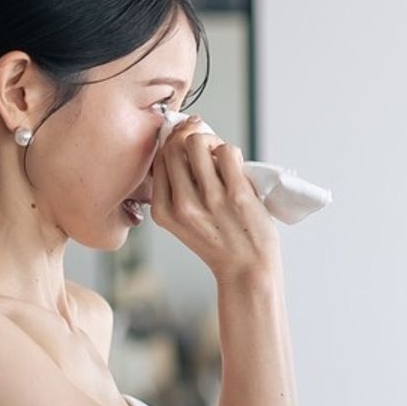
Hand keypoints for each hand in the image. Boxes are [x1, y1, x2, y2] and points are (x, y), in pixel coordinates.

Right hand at [151, 115, 277, 281]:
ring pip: (199, 142)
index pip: (158, 159)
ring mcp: (210, 199)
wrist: (247, 270)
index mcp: (163, 211)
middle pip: (175, 146)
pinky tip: (235, 164)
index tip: (185, 138)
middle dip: (190, 135)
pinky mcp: (237, 195)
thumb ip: (178, 190)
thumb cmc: (220, 243)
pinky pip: (228, 152)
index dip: (173, 142)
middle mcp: (182, 205)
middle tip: (207, 143)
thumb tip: (183, 143)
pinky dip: (230, 151)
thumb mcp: (183, 222)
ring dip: (212, 141)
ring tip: (220, 154)